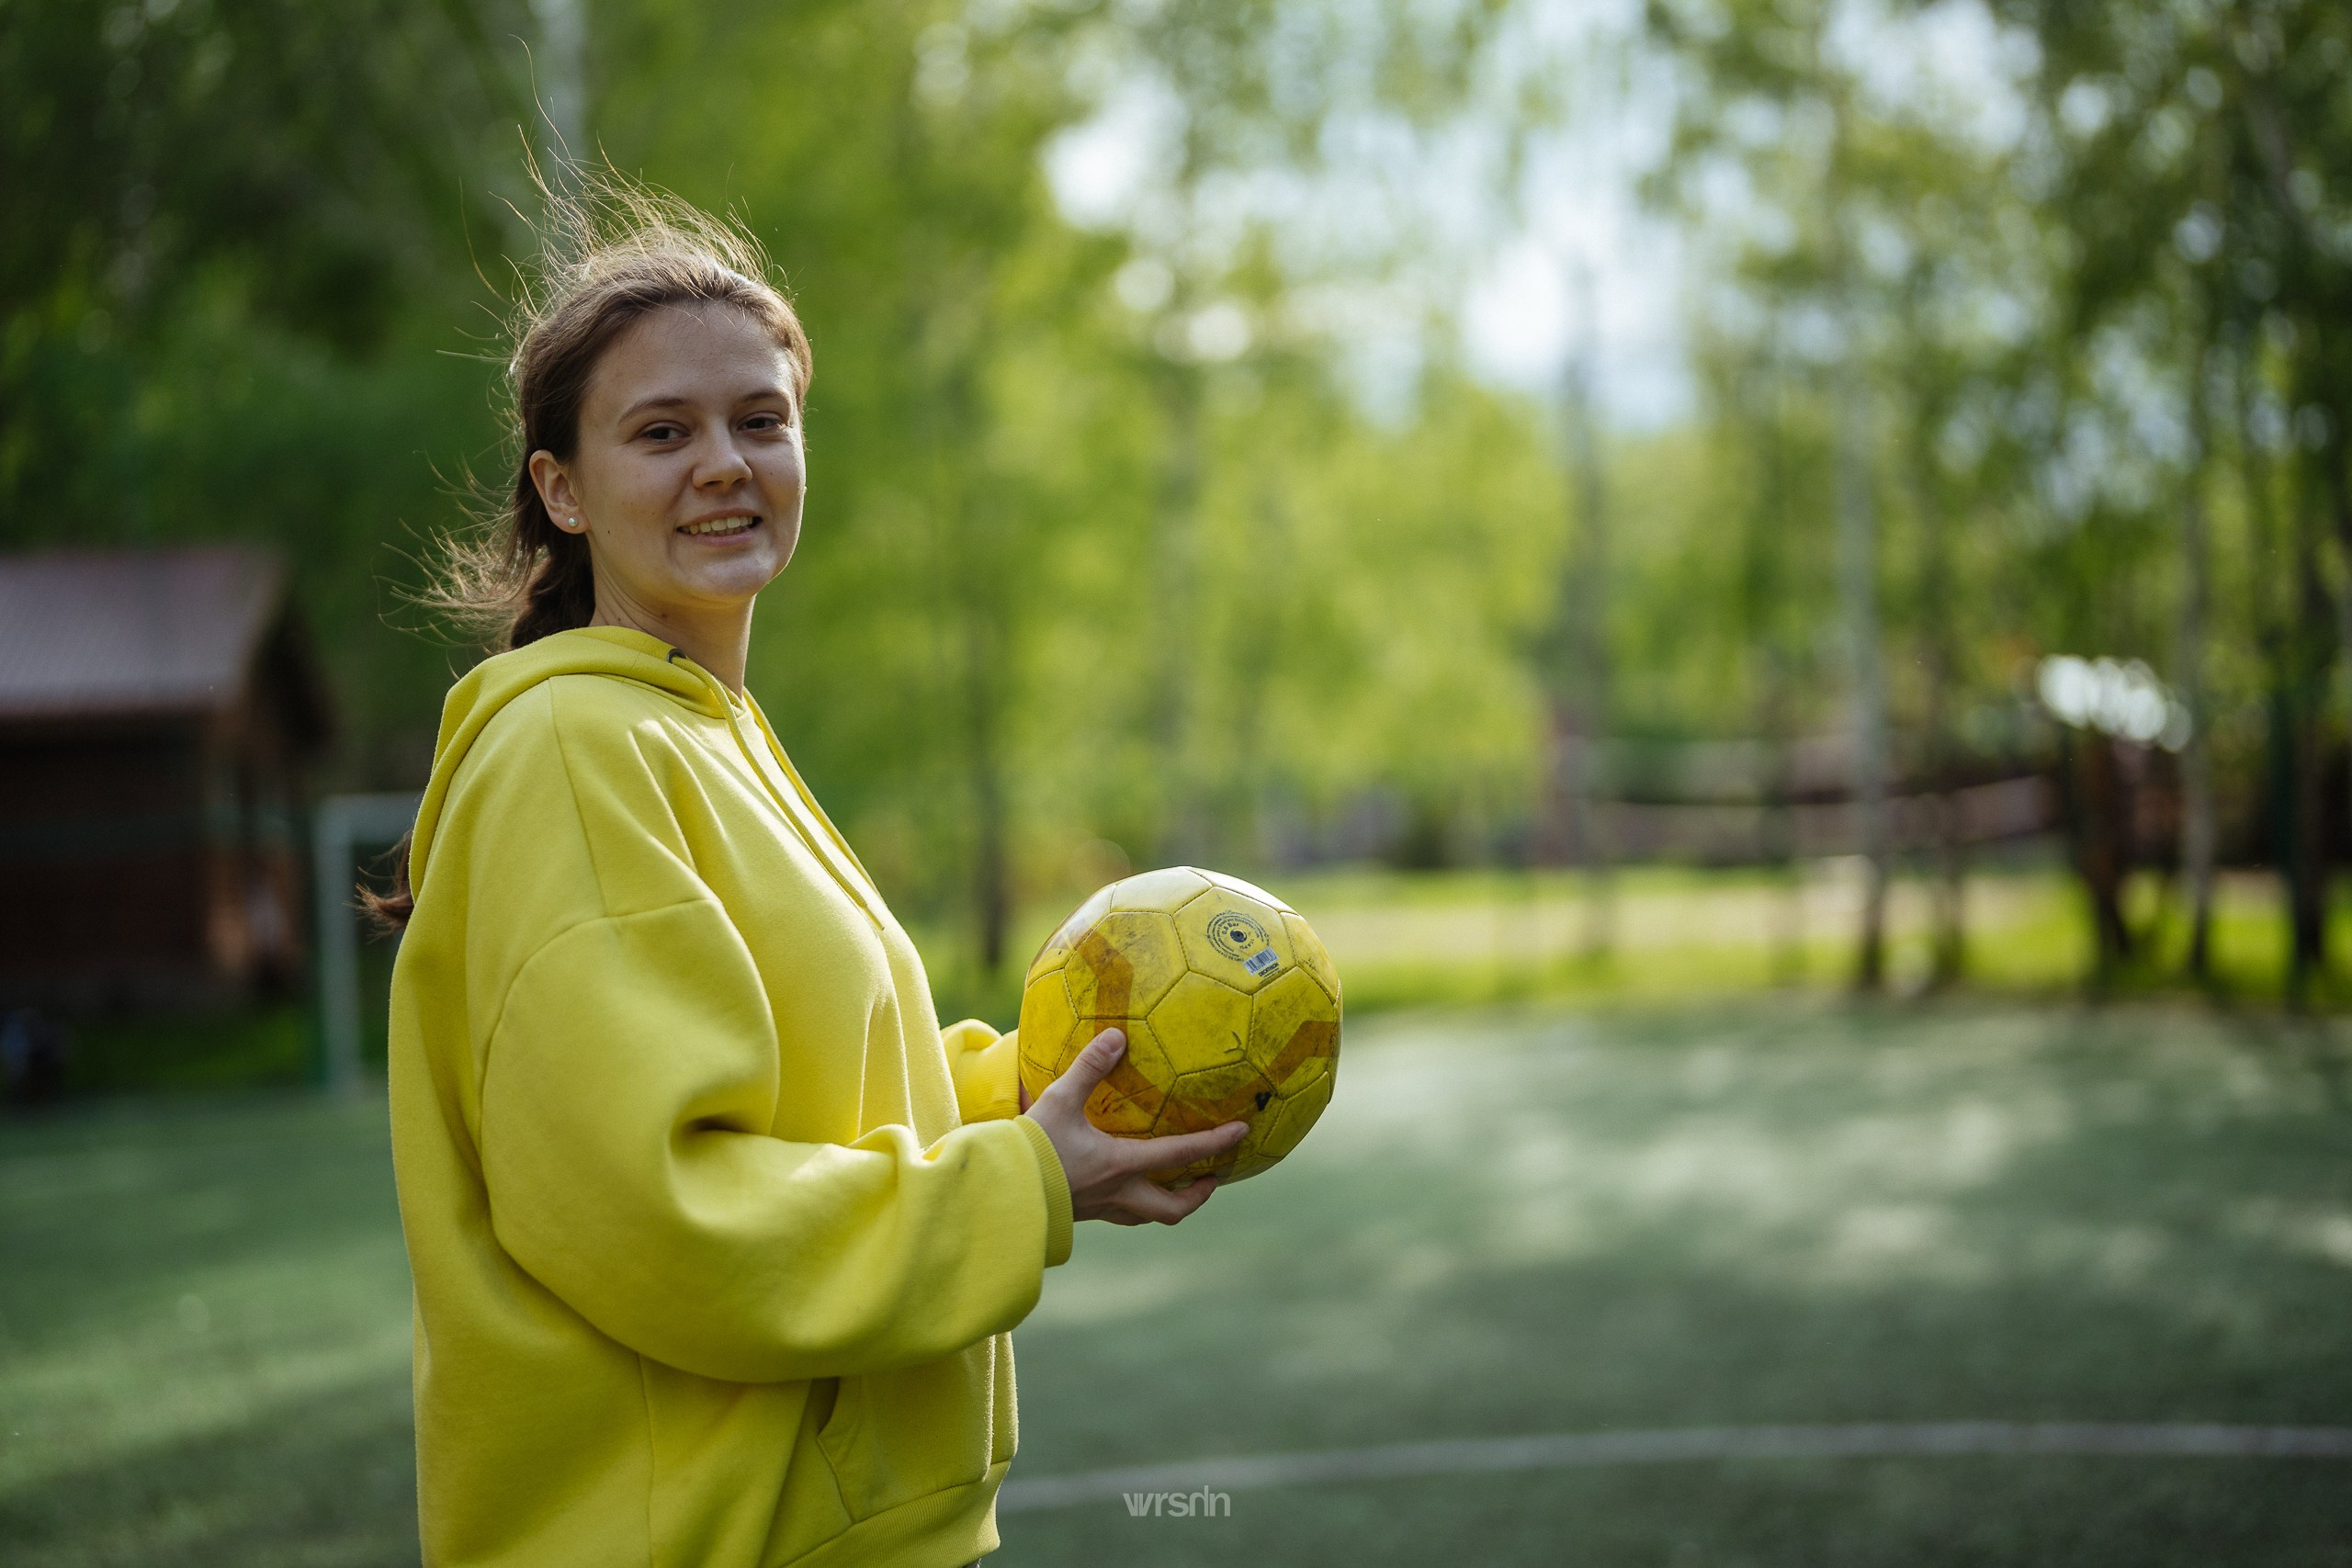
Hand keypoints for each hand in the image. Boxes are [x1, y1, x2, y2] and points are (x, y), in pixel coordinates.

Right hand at [1022, 1028, 1246, 1226]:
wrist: (1000, 1191)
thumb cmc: (1032, 1147)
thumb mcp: (1060, 1100)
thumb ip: (1090, 1067)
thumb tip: (1117, 1036)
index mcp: (1122, 1164)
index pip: (1181, 1154)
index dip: (1215, 1143)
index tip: (1242, 1132)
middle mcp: (1120, 1193)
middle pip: (1174, 1208)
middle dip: (1199, 1194)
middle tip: (1213, 1176)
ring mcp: (1102, 1208)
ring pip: (1149, 1217)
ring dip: (1170, 1203)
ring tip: (1179, 1185)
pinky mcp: (1085, 1214)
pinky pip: (1123, 1215)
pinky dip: (1139, 1204)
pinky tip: (1130, 1189)